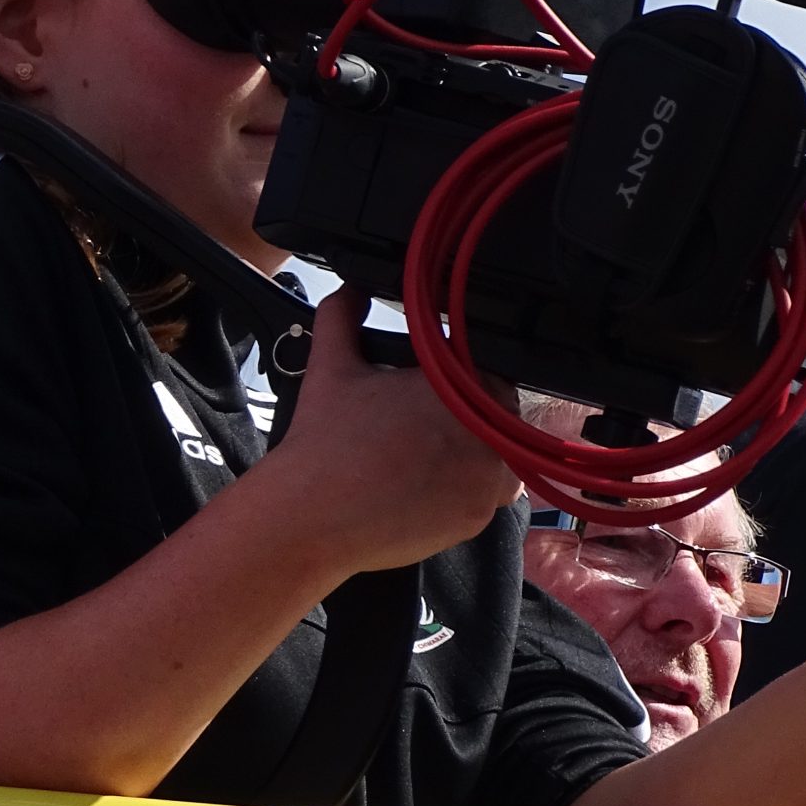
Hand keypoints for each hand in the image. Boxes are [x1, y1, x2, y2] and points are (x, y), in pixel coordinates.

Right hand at [262, 289, 521, 575]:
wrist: (311, 513)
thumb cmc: (324, 442)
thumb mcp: (331, 366)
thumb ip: (343, 316)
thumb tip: (349, 289)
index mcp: (464, 385)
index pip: (485, 370)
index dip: (456, 381)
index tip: (429, 393)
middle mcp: (489, 431)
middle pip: (493, 414)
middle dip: (463, 419)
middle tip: (416, 429)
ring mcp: (489, 478)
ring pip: (494, 457)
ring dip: (468, 455)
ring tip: (419, 460)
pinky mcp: (479, 516)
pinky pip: (484, 498)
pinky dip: (459, 492)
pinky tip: (420, 488)